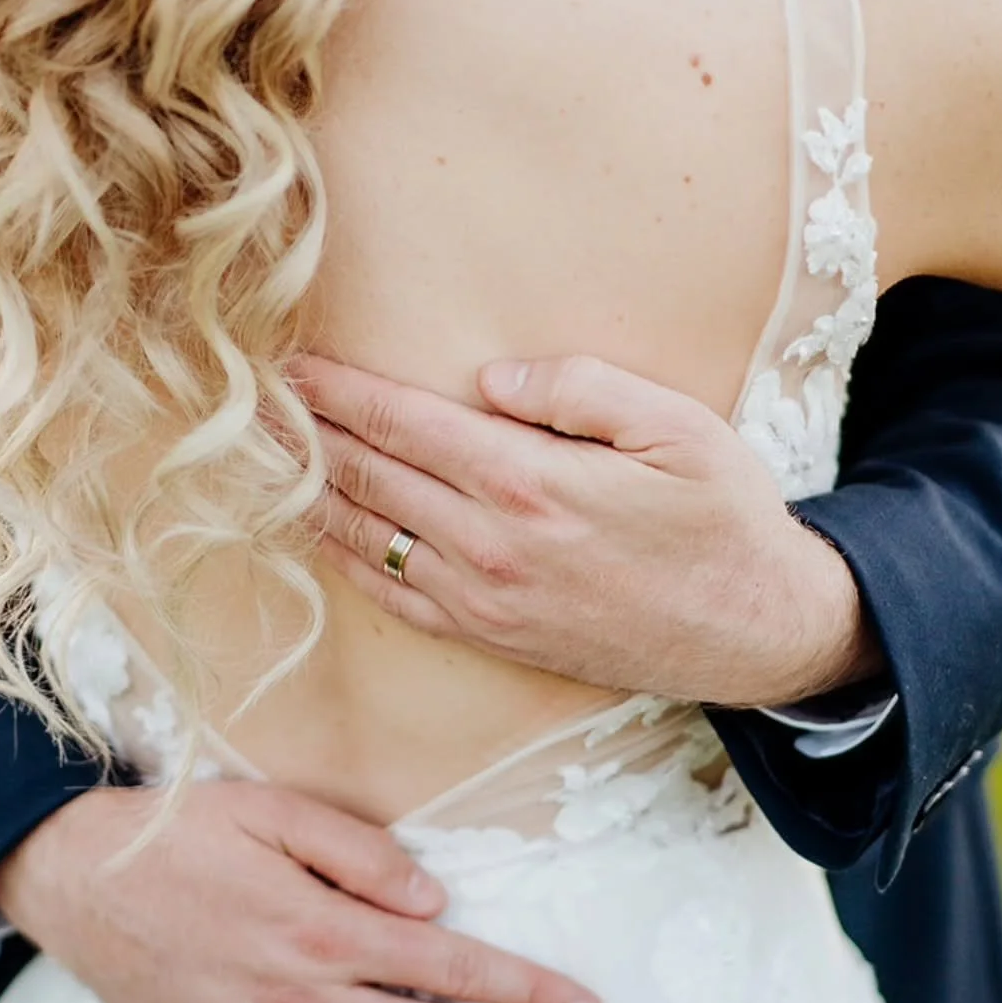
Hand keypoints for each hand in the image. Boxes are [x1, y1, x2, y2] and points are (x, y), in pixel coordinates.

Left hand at [301, 352, 877, 709]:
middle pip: (369, 476)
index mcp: (530, 482)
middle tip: (249, 403)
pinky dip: (342, 560)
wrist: (752, 630)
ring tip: (259, 460)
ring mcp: (483, 599)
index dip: (342, 393)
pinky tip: (317, 532)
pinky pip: (391, 596)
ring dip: (307, 495)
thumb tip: (492, 378)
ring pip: (366, 538)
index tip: (294, 366)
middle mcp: (490, 545)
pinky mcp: (489, 636)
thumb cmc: (722, 517)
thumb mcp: (678, 427)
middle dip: (304, 436)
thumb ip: (581, 387)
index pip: (405, 424)